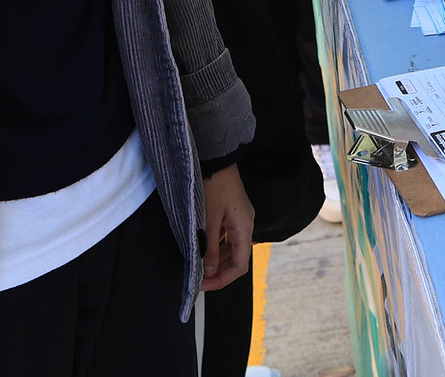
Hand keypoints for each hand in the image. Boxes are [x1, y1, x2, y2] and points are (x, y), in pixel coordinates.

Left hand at [200, 165, 254, 291]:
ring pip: (231, 248)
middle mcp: (246, 225)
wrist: (216, 159)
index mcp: (244, 228)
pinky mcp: (232, 213)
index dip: (222, 280)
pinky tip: (203, 249)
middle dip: (219, 272)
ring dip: (217, 260)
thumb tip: (209, 271)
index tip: (204, 285)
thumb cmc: (214, 184)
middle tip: (198, 279)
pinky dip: (216, 247)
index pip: (239, 266)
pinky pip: (227, 236)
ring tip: (198, 266)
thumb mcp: (209, 219)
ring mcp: (239, 218)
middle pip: (237, 259)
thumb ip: (210, 248)